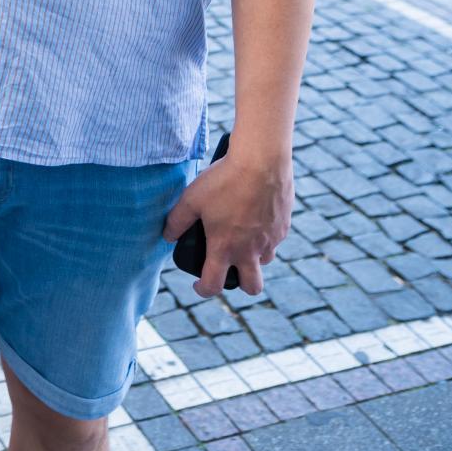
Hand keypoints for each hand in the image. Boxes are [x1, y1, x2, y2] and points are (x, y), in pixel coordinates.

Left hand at [164, 149, 292, 295]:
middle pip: (252, 287)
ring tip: (242, 237)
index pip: (214, 285)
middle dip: (240, 284)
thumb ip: (177, 221)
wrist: (261, 160)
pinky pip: (274, 239)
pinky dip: (265, 235)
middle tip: (229, 267)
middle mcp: (250, 250)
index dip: (203, 290)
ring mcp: (270, 239)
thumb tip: (167, 236)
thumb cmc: (224, 179)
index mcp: (225, 247)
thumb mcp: (192, 198)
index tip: (198, 285)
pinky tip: (256, 216)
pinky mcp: (283, 225)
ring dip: (254, 257)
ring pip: (265, 261)